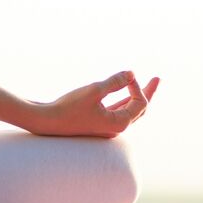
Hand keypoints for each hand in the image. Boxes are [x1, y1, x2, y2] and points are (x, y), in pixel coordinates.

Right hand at [27, 71, 159, 137]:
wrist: (45, 121)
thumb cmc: (69, 107)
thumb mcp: (94, 90)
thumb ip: (114, 82)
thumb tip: (131, 73)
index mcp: (119, 125)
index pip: (139, 103)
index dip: (136, 86)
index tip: (124, 75)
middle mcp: (115, 128)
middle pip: (139, 109)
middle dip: (147, 92)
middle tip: (157, 78)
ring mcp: (106, 127)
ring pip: (127, 110)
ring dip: (136, 95)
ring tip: (145, 83)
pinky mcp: (96, 122)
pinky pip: (116, 110)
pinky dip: (122, 99)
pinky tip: (123, 91)